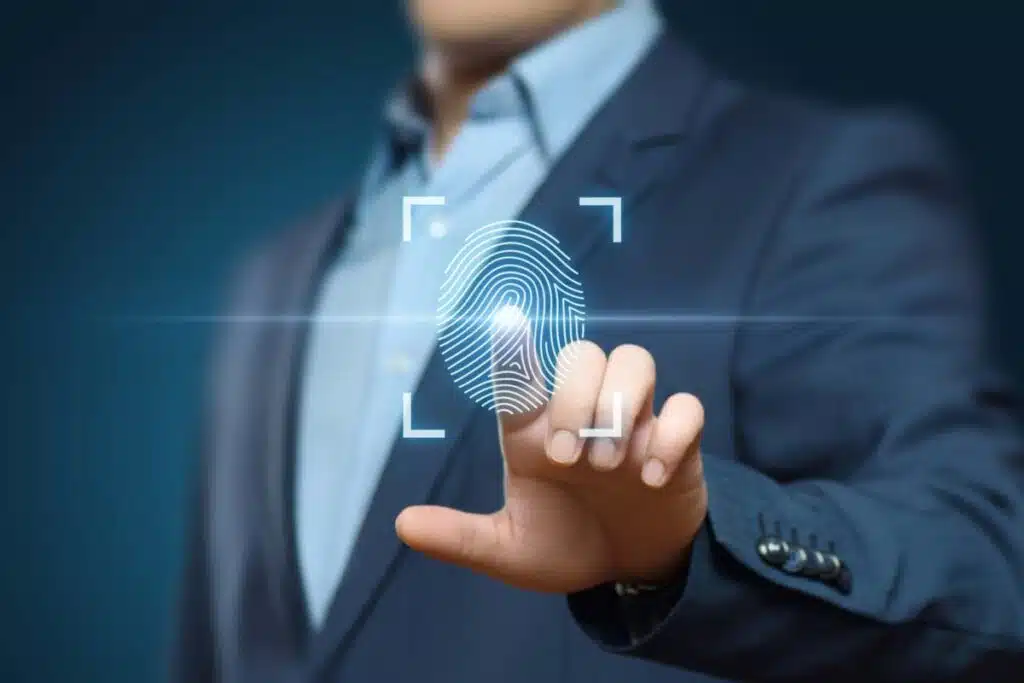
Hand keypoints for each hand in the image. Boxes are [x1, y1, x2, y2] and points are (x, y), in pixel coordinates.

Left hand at [396, 306, 707, 592]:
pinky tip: (654, 477)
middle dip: (576, 398)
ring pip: (635, 361)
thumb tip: (402, 525)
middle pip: (582, 355)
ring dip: (620, 405)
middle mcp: (582, 414)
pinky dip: (672, 434)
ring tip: (612, 465)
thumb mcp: (510, 551)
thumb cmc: (566, 545)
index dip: (514, 347)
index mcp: (535, 432)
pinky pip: (686, 408)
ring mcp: (633, 423)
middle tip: (571, 457)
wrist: (628, 568)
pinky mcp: (678, 443)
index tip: (506, 323)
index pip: (521, 376)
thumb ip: (462, 537)